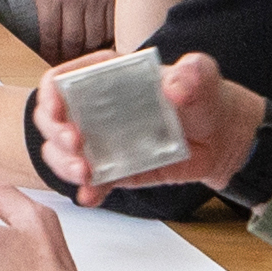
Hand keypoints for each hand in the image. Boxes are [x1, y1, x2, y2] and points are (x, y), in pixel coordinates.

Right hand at [5, 0, 120, 58]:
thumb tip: (104, 17)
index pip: (113, 27)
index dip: (102, 46)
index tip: (94, 57)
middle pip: (94, 38)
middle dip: (84, 55)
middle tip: (75, 66)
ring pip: (73, 39)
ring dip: (65, 55)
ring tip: (58, 63)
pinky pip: (51, 32)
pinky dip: (48, 46)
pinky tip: (44, 52)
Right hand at [41, 51, 254, 204]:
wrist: (221, 136)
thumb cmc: (204, 96)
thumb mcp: (202, 75)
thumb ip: (192, 73)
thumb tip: (175, 86)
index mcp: (105, 77)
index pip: (63, 79)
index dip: (51, 91)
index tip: (57, 107)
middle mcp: (94, 109)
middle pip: (51, 119)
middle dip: (55, 133)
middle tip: (75, 143)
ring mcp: (101, 142)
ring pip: (61, 153)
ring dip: (64, 164)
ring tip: (85, 172)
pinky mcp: (114, 170)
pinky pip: (92, 182)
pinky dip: (88, 191)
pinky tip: (90, 196)